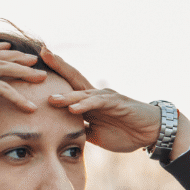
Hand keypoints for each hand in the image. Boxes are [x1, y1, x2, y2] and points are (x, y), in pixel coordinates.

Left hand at [41, 48, 189, 155]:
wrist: (152, 132)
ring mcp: (107, 98)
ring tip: (51, 98)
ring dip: (67, 96)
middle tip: (42, 53)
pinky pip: (99, 103)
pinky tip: (74, 108)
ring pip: (83, 93)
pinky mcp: (118, 104)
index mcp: (91, 102)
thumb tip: (63, 136)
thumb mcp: (97, 136)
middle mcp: (97, 95)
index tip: (37, 65)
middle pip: (74, 78)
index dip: (55, 74)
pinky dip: (85, 105)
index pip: (70, 86)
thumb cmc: (127, 133)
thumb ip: (82, 131)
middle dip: (58, 66)